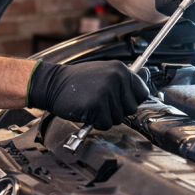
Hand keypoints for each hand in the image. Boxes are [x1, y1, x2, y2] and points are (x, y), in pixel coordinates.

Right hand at [27, 60, 148, 130]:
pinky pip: (105, 124)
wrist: (52, 84)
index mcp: (120, 69)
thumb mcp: (102, 73)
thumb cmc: (76, 81)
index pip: (142, 93)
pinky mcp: (97, 106)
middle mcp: (117, 79)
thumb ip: (120, 82)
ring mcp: (107, 92)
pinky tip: (86, 110)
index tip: (120, 101)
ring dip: (104, 116)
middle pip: (131, 109)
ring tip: (91, 103)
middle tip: (100, 102)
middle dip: (117, 110)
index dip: (130, 100)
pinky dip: (95, 122)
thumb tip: (138, 96)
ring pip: (118, 118)